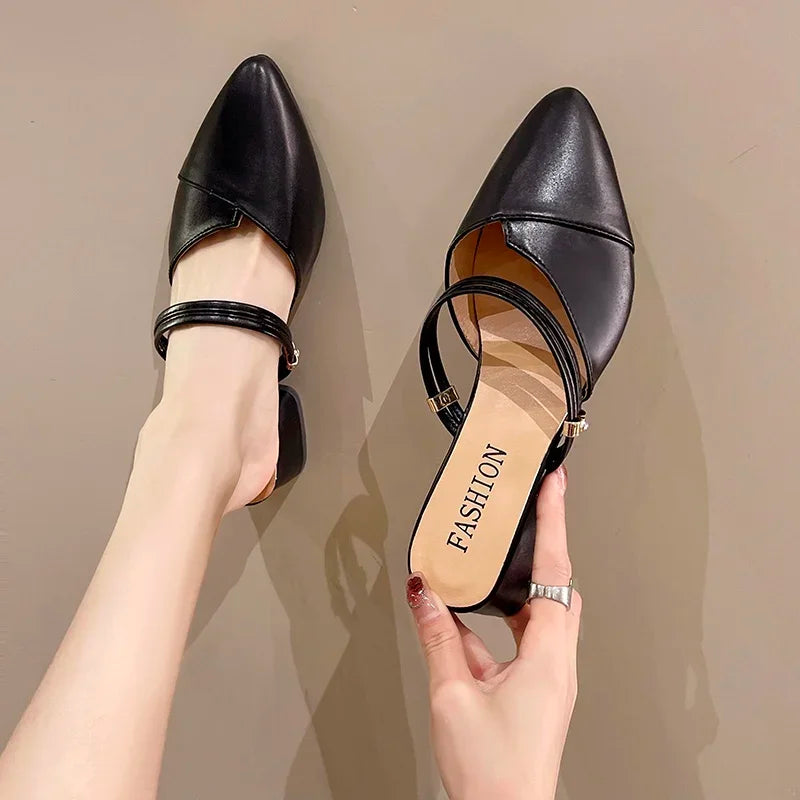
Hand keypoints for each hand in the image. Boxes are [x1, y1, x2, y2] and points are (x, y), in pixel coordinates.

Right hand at [407, 466, 579, 799]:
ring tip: (496, 556)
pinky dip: (500, 617)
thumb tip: (424, 594)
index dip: (554, 524)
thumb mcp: (453, 695)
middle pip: (556, 587)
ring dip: (518, 582)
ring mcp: (547, 678)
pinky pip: (522, 638)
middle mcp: (556, 664)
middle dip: (543, 545)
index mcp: (547, 659)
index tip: (554, 488)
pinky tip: (470, 614)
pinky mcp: (534, 691)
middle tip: (530, 511)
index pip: (554, 573)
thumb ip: (437, 637)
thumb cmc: (494, 774)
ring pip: (540, 612)